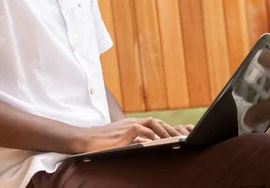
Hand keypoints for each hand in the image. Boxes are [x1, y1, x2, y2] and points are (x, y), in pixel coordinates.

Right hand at [78, 117, 193, 152]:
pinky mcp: (125, 131)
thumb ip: (133, 142)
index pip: (154, 123)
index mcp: (133, 124)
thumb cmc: (101, 143)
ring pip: (153, 124)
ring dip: (166, 131)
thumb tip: (147, 147)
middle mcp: (133, 122)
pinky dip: (153, 136)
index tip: (178, 136)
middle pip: (157, 121)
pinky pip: (143, 131)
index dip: (167, 129)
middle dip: (171, 129)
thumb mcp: (120, 141)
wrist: (86, 140)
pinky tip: (160, 142)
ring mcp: (129, 125)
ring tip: (175, 140)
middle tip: (183, 138)